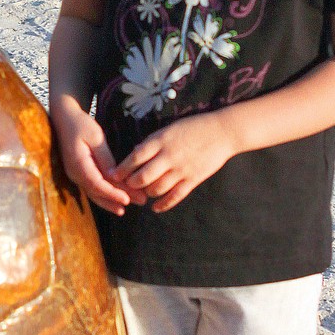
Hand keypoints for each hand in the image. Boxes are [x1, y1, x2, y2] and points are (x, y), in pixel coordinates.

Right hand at [51, 100, 141, 215]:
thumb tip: (115, 176)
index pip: (97, 184)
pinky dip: (104, 195)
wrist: (63, 119)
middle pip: (97, 192)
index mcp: (78, 164)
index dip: (112, 193)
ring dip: (110, 202)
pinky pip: (92, 188)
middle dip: (117, 200)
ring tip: (126, 208)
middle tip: (139, 202)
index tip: (127, 200)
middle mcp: (75, 173)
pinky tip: (115, 200)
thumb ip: (105, 158)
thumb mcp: (95, 136)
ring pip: (94, 193)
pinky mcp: (79, 173)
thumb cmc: (80, 124)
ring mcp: (75, 175)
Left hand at [111, 110, 234, 211]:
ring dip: (146, 193)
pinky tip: (156, 207)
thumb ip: (152, 143)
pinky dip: (163, 204)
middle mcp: (169, 156)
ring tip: (143, 192)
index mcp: (160, 141)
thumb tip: (134, 153)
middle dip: (131, 184)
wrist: (222, 132)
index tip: (112, 175)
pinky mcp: (193, 179)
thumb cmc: (193, 128)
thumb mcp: (169, 129)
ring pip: (156, 189)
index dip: (121, 169)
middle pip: (142, 177)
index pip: (134, 158)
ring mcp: (181, 169)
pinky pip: (175, 197)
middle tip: (128, 185)